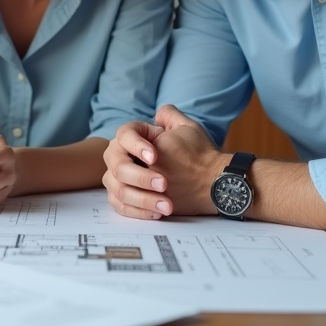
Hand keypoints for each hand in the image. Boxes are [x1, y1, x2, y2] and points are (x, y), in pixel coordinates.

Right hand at [104, 105, 226, 218]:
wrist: (208, 179)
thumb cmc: (195, 153)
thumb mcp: (186, 129)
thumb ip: (170, 116)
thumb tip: (157, 113)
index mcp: (134, 137)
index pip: (124, 135)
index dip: (136, 146)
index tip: (155, 157)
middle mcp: (122, 156)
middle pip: (117, 166)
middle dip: (140, 177)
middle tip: (164, 184)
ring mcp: (121, 179)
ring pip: (119, 190)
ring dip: (142, 199)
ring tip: (167, 205)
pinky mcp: (126, 199)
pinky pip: (121, 207)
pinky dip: (138, 211)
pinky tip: (158, 212)